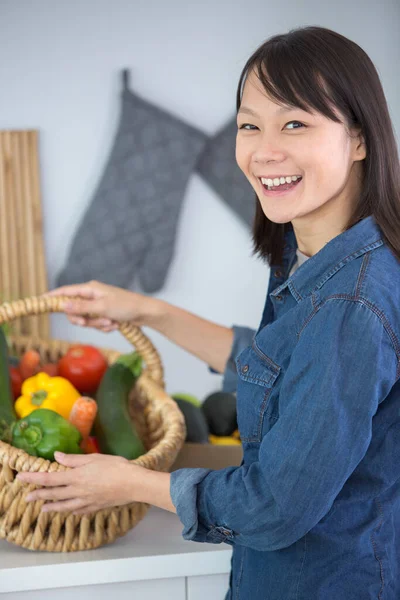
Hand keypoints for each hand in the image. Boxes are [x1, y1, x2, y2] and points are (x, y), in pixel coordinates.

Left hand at [16, 452, 145, 514]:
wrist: (132, 484)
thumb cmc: (116, 467)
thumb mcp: (94, 458)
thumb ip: (74, 459)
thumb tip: (57, 456)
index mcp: (76, 477)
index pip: (49, 479)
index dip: (34, 479)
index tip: (22, 477)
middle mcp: (78, 491)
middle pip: (54, 494)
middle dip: (39, 495)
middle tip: (27, 498)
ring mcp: (86, 501)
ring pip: (64, 506)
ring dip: (51, 507)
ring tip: (43, 509)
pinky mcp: (95, 507)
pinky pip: (79, 511)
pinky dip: (70, 511)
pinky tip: (69, 511)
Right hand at [41, 280, 162, 332]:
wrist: (145, 314)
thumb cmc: (126, 306)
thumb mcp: (102, 308)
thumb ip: (81, 307)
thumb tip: (62, 304)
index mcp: (90, 289)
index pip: (65, 291)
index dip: (52, 297)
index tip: (39, 301)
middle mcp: (92, 296)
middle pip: (74, 310)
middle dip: (83, 319)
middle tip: (89, 321)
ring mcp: (98, 305)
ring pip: (86, 319)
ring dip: (98, 324)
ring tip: (111, 322)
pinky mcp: (105, 314)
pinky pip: (97, 324)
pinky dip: (105, 327)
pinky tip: (115, 324)